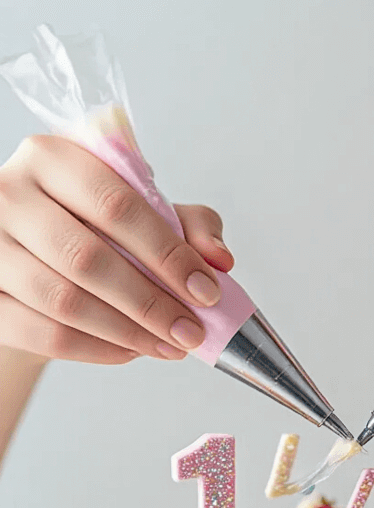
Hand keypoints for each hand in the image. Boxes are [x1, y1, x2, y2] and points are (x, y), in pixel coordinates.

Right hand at [0, 134, 234, 363]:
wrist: (32, 259)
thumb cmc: (92, 228)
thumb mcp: (143, 211)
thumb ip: (188, 224)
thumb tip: (218, 259)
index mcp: (51, 157)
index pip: (115, 204)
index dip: (166, 253)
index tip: (207, 290)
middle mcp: (9, 195)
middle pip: (87, 257)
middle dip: (151, 302)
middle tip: (192, 330)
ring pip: (64, 302)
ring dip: (129, 332)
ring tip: (170, 345)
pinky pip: (45, 334)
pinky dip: (98, 350)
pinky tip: (132, 351)